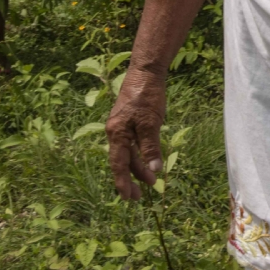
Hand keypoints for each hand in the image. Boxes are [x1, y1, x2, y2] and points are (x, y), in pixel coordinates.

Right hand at [106, 65, 166, 199]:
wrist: (146, 71)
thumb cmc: (147, 96)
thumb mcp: (151, 123)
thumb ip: (151, 147)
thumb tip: (154, 170)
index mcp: (117, 133)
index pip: (119, 164)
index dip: (123, 182)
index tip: (128, 198)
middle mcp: (115, 131)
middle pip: (122, 161)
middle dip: (131, 179)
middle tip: (139, 197)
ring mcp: (121, 126)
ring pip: (128, 153)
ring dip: (138, 168)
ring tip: (151, 182)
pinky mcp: (129, 121)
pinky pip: (132, 144)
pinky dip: (140, 155)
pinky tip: (148, 161)